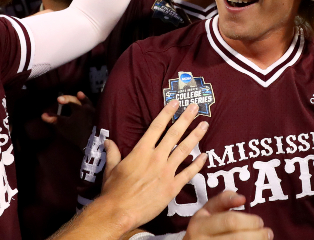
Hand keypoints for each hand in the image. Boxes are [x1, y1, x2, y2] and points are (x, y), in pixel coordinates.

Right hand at [41, 92, 95, 149]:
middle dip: (79, 97)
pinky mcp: (99, 120)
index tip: (58, 100)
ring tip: (82, 97)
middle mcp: (89, 108)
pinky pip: (95, 111)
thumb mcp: (63, 125)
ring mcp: (96, 114)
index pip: (71, 100)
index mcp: (80, 108)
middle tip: (78, 94)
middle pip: (83, 100)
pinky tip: (89, 111)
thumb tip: (43, 115)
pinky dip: (90, 108)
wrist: (93, 142)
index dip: (64, 99)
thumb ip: (53, 119)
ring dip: (85, 101)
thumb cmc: (76, 132)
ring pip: (90, 105)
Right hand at [94, 100, 209, 230]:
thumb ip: (112, 153)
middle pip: (174, 134)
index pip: (156, 127)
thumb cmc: (114, 191)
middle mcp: (156, 158)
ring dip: (195, 136)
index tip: (176, 103)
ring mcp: (166, 172)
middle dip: (185, 119)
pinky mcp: (172, 187)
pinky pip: (188, 173)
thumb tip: (108, 141)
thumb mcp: (111, 169)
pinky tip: (205, 156)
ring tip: (205, 125)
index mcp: (141, 151)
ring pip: (184, 150)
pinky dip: (197, 164)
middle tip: (195, 107)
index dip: (167, 113)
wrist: (120, 211)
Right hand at [184, 191, 270, 239]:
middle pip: (238, 239)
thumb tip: (242, 198)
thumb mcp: (207, 211)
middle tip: (268, 233)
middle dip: (258, 235)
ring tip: (265, 239)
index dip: (250, 221)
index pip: (230, 221)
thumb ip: (224, 200)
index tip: (260, 221)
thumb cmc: (203, 228)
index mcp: (199, 226)